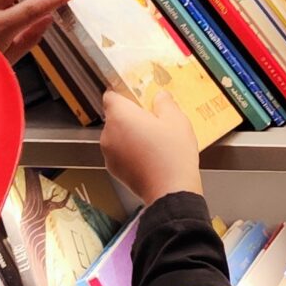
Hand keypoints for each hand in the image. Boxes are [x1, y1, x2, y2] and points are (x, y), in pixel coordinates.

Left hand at [99, 88, 204, 203]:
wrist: (170, 191)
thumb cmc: (172, 154)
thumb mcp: (176, 121)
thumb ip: (165, 103)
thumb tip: (160, 96)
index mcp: (120, 116)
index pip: (110, 96)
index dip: (123, 95)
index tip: (137, 98)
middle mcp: (108, 134)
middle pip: (115, 117)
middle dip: (131, 117)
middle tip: (154, 122)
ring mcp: (109, 154)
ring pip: (117, 136)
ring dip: (130, 136)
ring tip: (154, 142)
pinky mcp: (114, 170)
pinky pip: (120, 153)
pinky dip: (130, 152)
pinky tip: (149, 157)